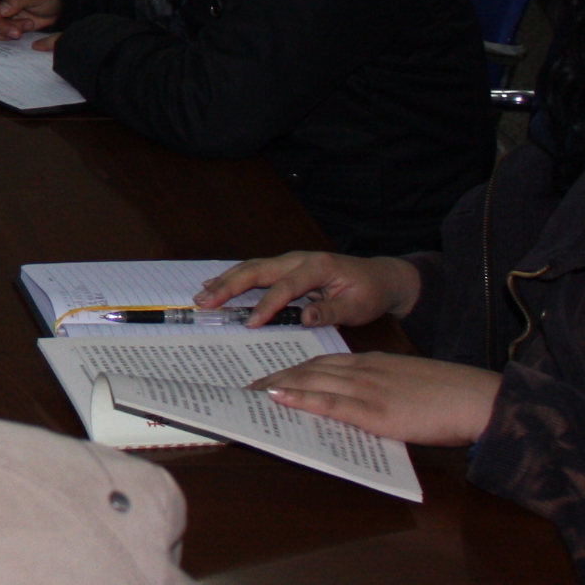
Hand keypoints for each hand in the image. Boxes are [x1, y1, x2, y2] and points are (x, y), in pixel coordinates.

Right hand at [197, 251, 420, 328]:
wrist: (381, 277)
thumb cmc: (370, 293)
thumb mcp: (357, 307)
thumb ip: (331, 312)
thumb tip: (305, 319)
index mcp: (317, 267)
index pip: (286, 287)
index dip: (267, 305)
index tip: (250, 324)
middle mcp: (299, 259)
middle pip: (258, 269)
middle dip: (230, 285)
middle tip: (206, 301)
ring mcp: (291, 261)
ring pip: (252, 267)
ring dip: (226, 280)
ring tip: (202, 294)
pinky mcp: (286, 268)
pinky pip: (256, 270)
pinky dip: (234, 277)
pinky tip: (217, 285)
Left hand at [256, 352, 502, 447]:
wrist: (479, 399)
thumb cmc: (448, 397)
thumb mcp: (407, 385)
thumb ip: (378, 391)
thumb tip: (352, 407)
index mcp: (372, 363)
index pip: (321, 362)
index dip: (291, 370)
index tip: (266, 378)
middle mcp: (365, 370)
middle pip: (308, 369)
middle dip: (274, 377)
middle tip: (244, 387)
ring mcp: (369, 389)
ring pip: (312, 381)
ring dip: (277, 386)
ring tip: (249, 393)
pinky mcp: (377, 410)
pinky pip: (331, 401)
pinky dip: (302, 397)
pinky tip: (278, 396)